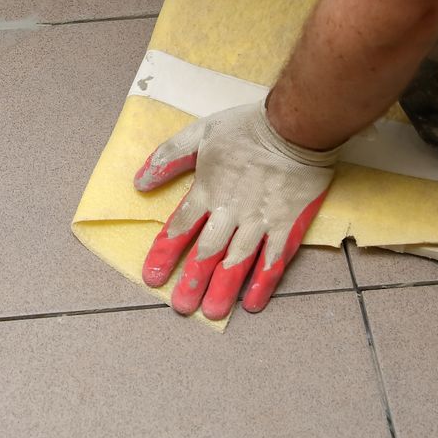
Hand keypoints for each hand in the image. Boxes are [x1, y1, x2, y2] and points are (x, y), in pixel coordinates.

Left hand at [132, 101, 337, 319]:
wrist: (297, 126)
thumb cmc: (247, 126)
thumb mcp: (200, 132)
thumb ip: (169, 157)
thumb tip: (140, 182)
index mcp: (208, 190)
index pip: (179, 228)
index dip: (164, 254)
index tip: (152, 277)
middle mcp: (231, 211)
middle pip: (207, 252)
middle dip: (191, 281)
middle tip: (181, 307)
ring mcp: (261, 221)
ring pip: (237, 262)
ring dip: (223, 288)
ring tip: (211, 312)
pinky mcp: (288, 225)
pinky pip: (274, 260)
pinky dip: (263, 283)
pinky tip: (253, 303)